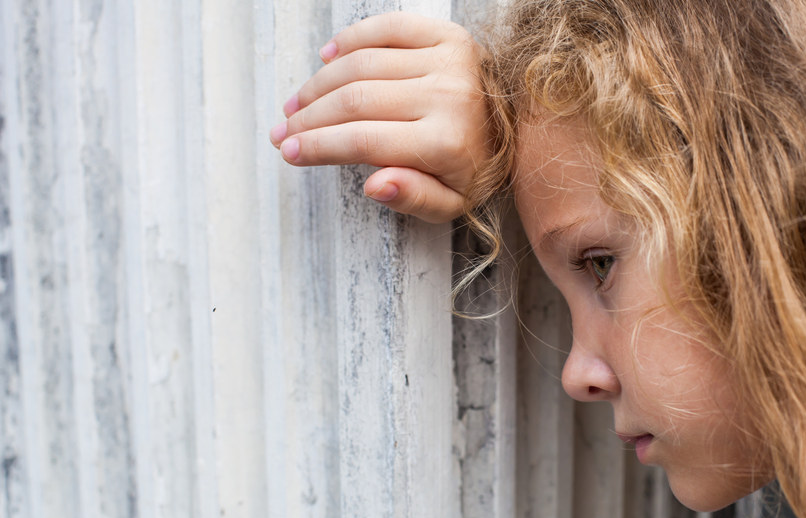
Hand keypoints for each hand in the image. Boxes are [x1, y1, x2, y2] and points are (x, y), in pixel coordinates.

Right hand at [270, 12, 488, 223]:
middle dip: (309, 117)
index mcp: (447, 141)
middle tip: (283, 130)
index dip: (318, 145)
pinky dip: (350, 40)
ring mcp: (448, 59)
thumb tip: (372, 184)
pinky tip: (326, 58)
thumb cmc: (479, 168)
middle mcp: (448, 95)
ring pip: (362, 64)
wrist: (521, 127)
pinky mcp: (449, 34)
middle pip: (355, 100)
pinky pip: (387, 27)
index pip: (364, 140)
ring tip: (297, 104)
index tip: (289, 151)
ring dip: (320, 83)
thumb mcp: (453, 202)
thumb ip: (414, 198)